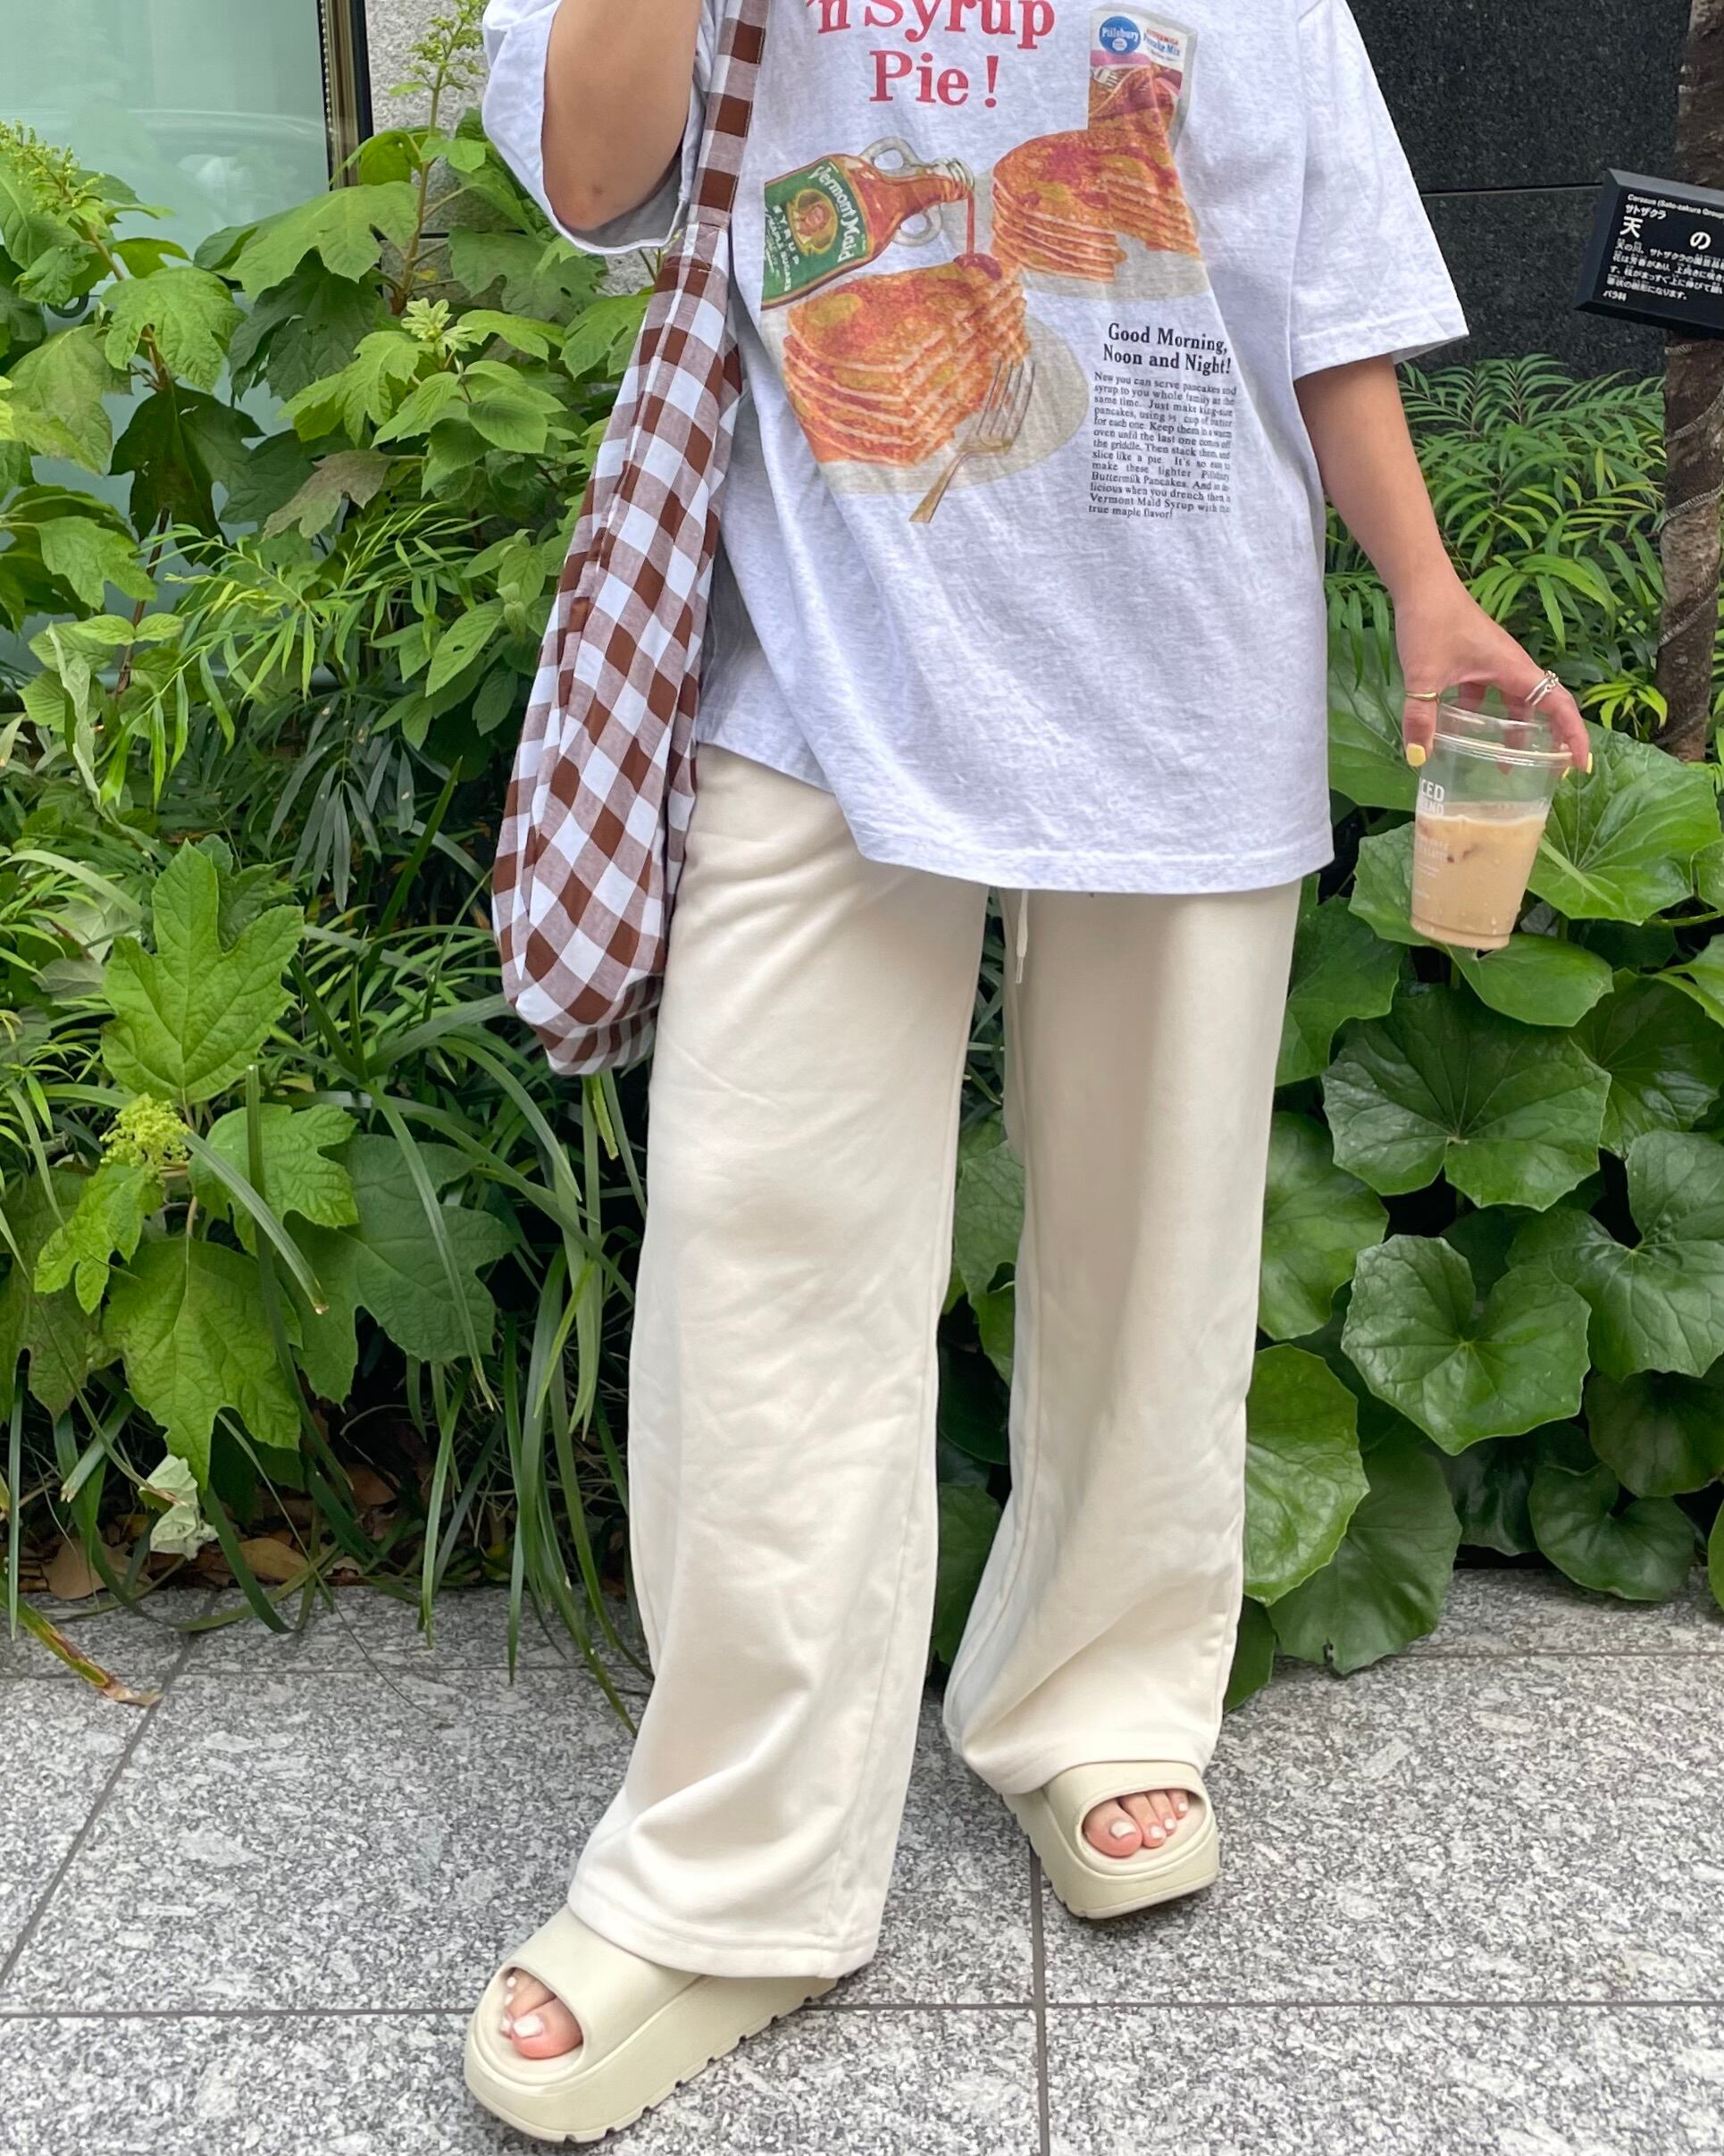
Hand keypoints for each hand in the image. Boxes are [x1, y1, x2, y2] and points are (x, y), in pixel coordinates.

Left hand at [1395, 575, 1591, 772]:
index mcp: (1514, 670)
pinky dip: (1481, 714)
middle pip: (1541, 706)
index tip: (1579, 765)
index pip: (1558, 706)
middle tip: (1545, 773)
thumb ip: (1421, 718)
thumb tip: (1420, 758)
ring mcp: (1493, 662)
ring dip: (1511, 730)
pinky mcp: (1475, 659)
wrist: (1420, 584)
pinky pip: (1487, 692)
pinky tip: (1459, 732)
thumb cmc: (1432, 623)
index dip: (1573, 735)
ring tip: (1501, 763)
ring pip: (1512, 702)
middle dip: (1547, 739)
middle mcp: (1511, 666)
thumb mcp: (1424, 677)